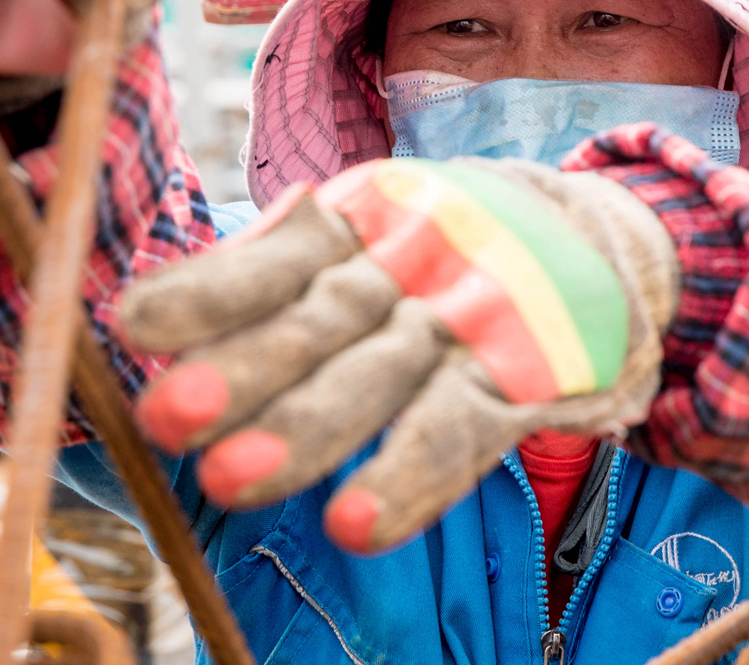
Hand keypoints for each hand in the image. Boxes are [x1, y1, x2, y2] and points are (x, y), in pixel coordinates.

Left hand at [118, 158, 679, 552]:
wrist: (615, 236)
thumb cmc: (456, 251)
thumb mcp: (374, 233)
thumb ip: (281, 267)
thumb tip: (157, 308)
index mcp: (363, 226)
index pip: (277, 260)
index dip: (208, 291)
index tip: (134, 321)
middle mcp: (413, 265)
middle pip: (319, 321)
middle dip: (243, 368)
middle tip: (166, 414)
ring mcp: (473, 317)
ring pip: (381, 375)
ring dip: (307, 429)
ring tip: (231, 480)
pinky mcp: (527, 372)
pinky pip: (462, 428)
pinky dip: (411, 476)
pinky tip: (356, 521)